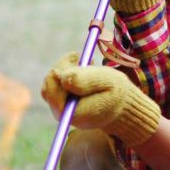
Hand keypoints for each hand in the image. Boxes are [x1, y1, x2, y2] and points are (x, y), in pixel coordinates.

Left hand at [41, 53, 160, 146]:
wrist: (120, 104)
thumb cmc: (116, 94)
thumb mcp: (107, 83)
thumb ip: (86, 80)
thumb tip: (63, 78)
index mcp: (73, 114)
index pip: (53, 94)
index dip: (59, 74)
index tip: (74, 58)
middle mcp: (63, 114)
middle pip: (49, 86)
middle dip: (63, 67)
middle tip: (78, 55)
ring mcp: (60, 108)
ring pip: (51, 81)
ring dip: (64, 67)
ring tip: (84, 62)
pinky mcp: (61, 100)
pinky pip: (54, 81)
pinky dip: (65, 69)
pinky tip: (80, 66)